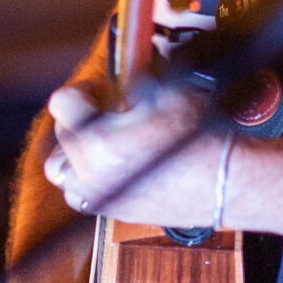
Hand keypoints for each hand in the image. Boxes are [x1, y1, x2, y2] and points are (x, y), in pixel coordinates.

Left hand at [42, 84, 223, 228]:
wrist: (221, 181)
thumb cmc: (198, 138)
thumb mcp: (165, 91)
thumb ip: (132, 79)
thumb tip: (120, 72)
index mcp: (97, 139)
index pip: (62, 103)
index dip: (83, 90)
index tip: (101, 91)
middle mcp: (89, 172)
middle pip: (61, 133)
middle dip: (82, 118)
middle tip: (109, 112)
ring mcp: (98, 196)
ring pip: (60, 169)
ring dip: (74, 151)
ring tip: (102, 141)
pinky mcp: (109, 211)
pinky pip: (78, 195)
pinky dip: (85, 179)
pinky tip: (110, 167)